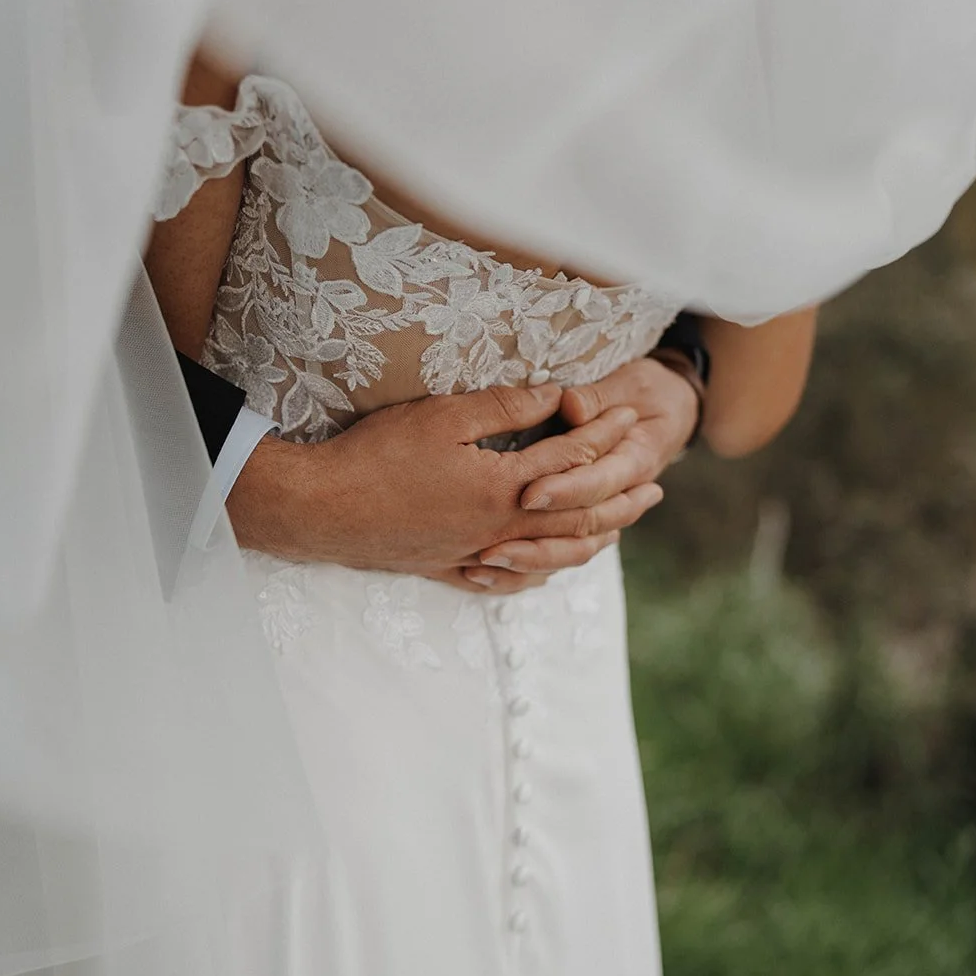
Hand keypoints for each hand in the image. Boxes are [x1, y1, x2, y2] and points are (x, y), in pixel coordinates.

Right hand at [227, 383, 661, 588]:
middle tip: (654, 487)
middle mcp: (498, 528)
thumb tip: (557, 394)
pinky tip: (541, 571)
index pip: (572, 458)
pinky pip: (503, 581)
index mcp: (503, 486)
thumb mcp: (443, 416)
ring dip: (590, 541)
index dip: (605, 433)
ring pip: (549, 556)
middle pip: (578, 518)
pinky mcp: (446, 568)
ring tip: (616, 531)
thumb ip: (505, 407)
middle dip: (621, 499)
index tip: (632, 415)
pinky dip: (533, 576)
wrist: (322, 510)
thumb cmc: (377, 455)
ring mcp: (473, 554)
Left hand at [461, 357, 697, 588]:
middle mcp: (622, 496)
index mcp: (637, 460)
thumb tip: (569, 405)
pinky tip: (492, 573)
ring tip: (485, 562)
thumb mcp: (631, 383)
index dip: (564, 490)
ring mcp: (604, 514)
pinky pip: (562, 555)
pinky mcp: (584, 522)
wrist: (667, 409)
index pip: (599, 482)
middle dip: (537, 540)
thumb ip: (597, 396)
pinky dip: (531, 569)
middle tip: (491, 546)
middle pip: (584, 529)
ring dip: (531, 561)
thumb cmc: (647, 391)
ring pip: (573, 551)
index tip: (527, 494)